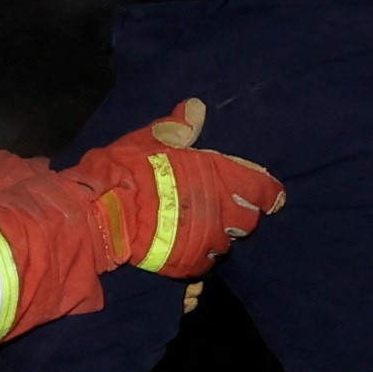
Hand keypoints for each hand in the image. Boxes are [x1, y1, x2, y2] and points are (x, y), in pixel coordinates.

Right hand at [69, 103, 280, 273]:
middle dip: (240, 213)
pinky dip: (200, 255)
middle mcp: (222, 212)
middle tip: (224, 206)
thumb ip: (179, 128)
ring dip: (219, 235)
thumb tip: (197, 107)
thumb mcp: (151, 140)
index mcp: (221, 178)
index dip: (267, 192)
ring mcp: (208, 241)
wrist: (104, 215)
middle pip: (248, 219)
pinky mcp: (190, 264)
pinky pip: (206, 263)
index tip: (268, 194)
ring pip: (228, 243)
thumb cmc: (128, 171)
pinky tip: (187, 246)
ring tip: (201, 226)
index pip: (263, 189)